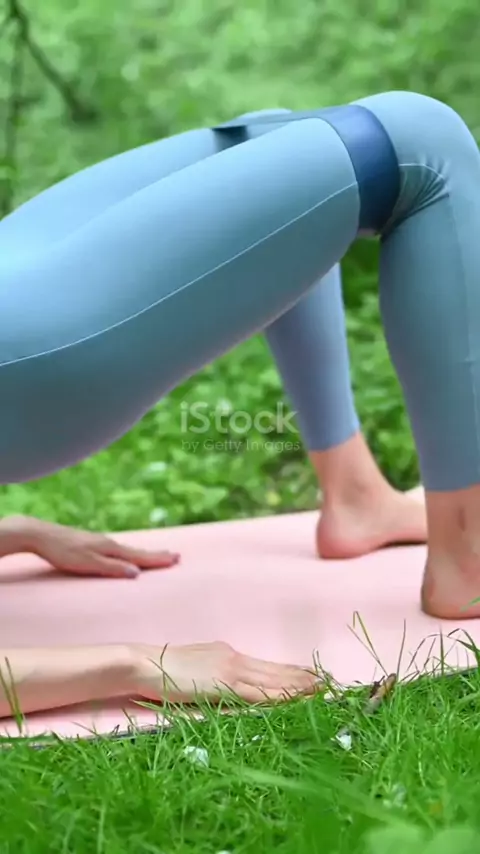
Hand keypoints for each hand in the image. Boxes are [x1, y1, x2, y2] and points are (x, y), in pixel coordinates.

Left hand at [0, 515, 178, 578]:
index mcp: (111, 548)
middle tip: (175, 556)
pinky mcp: (91, 544)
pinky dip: (130, 553)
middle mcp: (109, 543)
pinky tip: (126, 555)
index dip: (158, 560)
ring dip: (144, 554)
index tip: (176, 559)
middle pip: (138, 551)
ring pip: (128, 550)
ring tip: (157, 556)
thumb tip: (137, 573)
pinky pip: (118, 550)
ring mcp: (100, 542)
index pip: (140, 557)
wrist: (41, 535)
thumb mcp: (88, 564)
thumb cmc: (64, 552)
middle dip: (156, 555)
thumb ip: (112, 569)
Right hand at [132, 641, 321, 703]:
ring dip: (301, 685)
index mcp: (226, 655)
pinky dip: (282, 694)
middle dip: (304, 677)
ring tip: (324, 689)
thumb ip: (212, 680)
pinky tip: (297, 698)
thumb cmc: (160, 673)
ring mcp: (231, 668)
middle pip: (276, 669)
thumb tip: (225, 690)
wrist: (143, 664)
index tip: (311, 675)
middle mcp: (234, 657)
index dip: (290, 671)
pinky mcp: (225, 682)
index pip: (265, 666)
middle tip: (330, 681)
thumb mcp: (192, 674)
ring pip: (274, 679)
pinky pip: (261, 691)